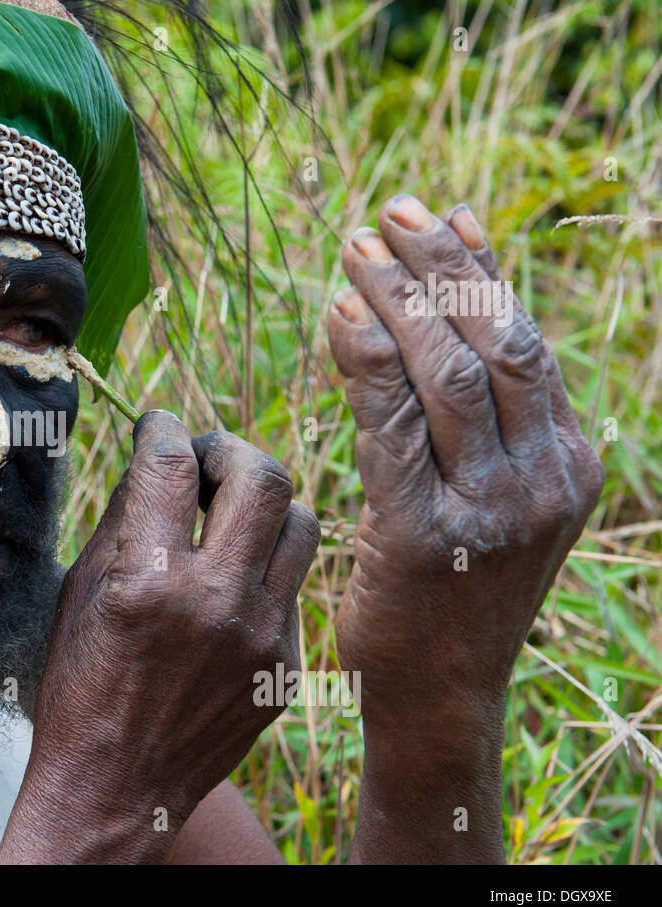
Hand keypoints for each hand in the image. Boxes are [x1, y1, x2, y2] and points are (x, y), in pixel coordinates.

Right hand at [0, 412, 318, 861]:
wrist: (116, 789)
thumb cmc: (79, 689)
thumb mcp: (80, 595)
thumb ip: (122, 521)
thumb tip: (154, 461)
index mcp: (150, 582)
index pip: (171, 467)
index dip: (163, 428)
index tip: (157, 424)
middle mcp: (216, 604)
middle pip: (262, 477)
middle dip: (230, 449)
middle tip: (205, 458)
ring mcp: (263, 638)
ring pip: (301, 524)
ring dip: (264, 502)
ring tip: (230, 511)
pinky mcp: (286, 666)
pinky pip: (293, 585)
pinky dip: (264, 565)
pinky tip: (231, 579)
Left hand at [328, 195, 603, 729]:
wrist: (437, 691)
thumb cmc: (451, 585)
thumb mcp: (486, 492)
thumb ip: (480, 412)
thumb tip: (461, 297)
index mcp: (568, 462)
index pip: (527, 340)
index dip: (480, 269)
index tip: (433, 213)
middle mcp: (545, 480)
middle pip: (495, 342)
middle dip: (439, 268)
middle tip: (384, 216)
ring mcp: (494, 511)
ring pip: (449, 374)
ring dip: (398, 301)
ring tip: (352, 252)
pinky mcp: (429, 538)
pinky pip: (395, 427)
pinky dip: (365, 362)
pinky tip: (338, 318)